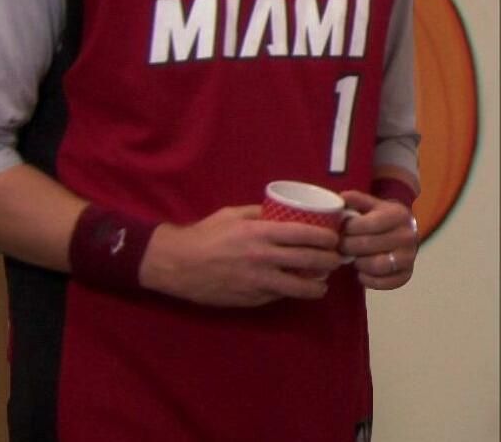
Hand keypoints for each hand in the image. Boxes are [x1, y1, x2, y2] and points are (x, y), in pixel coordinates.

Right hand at [140, 205, 344, 306]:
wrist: (177, 265)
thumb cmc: (203, 236)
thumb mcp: (230, 215)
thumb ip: (259, 214)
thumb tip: (284, 213)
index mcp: (260, 233)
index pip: (306, 235)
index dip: (327, 238)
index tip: (334, 238)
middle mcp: (265, 258)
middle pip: (312, 261)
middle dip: (331, 260)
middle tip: (335, 258)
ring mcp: (261, 281)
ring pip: (304, 287)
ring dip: (319, 285)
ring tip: (321, 281)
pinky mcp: (255, 299)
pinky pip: (283, 296)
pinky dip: (293, 291)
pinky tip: (293, 287)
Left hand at [339, 189, 417, 290]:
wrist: (400, 231)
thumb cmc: (378, 217)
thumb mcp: (370, 204)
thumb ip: (355, 199)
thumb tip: (341, 197)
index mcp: (398, 215)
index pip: (369, 224)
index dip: (348, 228)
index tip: (340, 229)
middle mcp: (409, 235)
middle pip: (369, 245)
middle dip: (347, 246)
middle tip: (339, 246)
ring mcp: (410, 256)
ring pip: (378, 265)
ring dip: (358, 263)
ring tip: (351, 258)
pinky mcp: (407, 274)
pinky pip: (387, 283)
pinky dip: (369, 280)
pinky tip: (360, 273)